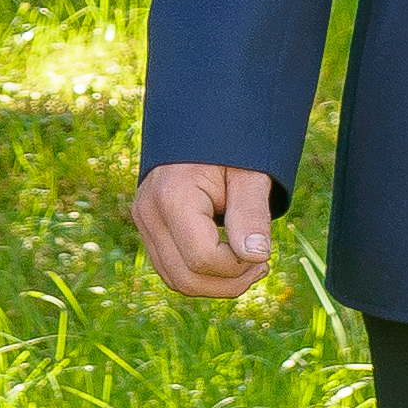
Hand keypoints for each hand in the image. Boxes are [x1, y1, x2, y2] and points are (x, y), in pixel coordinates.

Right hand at [130, 157, 276, 305]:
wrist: (203, 122)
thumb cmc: (231, 146)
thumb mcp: (249, 174)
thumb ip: (252, 214)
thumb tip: (256, 256)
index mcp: (172, 197)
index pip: (202, 259)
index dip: (238, 266)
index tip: (263, 250)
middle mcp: (148, 212)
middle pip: (186, 279)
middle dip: (230, 283)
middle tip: (262, 264)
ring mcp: (144, 221)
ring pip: (176, 281)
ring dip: (216, 285)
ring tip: (248, 265)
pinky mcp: (148, 228)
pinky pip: (172, 269)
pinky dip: (201, 275)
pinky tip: (229, 261)